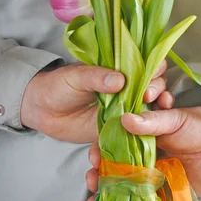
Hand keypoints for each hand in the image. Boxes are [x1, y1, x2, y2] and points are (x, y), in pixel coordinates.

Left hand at [20, 60, 169, 142]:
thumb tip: (119, 80)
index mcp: (122, 69)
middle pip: (155, 85)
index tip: (149, 78)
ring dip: (158, 111)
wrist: (43, 111)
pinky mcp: (120, 127)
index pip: (148, 64)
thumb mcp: (76, 76)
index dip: (155, 69)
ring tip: (154, 115)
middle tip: (147, 96)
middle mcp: (129, 88)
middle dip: (158, 90)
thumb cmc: (59, 85)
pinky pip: (135, 131)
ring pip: (151, 107)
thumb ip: (97, 76)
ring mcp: (126, 108)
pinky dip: (142, 134)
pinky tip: (145, 136)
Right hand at [85, 105, 200, 198]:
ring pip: (127, 186)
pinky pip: (147, 200)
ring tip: (95, 196)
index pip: (117, 143)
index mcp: (147, 136)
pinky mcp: (169, 191)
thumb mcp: (178, 119)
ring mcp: (157, 175)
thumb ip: (154, 121)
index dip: (102, 148)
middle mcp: (148, 156)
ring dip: (110, 191)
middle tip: (92, 177)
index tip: (93, 153)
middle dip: (100, 173)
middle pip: (117, 167)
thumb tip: (126, 119)